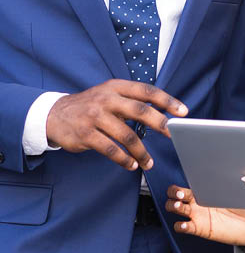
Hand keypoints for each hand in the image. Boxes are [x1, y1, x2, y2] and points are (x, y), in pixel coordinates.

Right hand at [46, 80, 187, 171]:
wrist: (54, 115)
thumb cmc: (90, 106)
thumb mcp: (108, 94)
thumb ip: (131, 101)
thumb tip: (162, 112)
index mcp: (115, 87)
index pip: (146, 91)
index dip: (167, 100)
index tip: (182, 111)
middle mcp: (106, 99)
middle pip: (140, 111)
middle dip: (160, 124)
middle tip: (173, 135)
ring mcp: (95, 117)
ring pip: (127, 136)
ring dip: (141, 152)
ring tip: (148, 162)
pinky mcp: (86, 135)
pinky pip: (111, 150)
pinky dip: (124, 160)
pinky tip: (131, 165)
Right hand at [166, 186, 244, 245]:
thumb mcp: (236, 188)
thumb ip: (227, 180)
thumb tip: (222, 168)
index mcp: (203, 190)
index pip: (185, 184)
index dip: (178, 186)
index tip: (182, 186)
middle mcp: (197, 202)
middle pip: (174, 195)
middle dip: (173, 194)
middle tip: (180, 195)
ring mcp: (197, 215)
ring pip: (175, 209)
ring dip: (174, 206)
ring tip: (180, 206)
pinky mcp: (200, 229)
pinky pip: (184, 227)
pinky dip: (181, 226)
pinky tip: (185, 224)